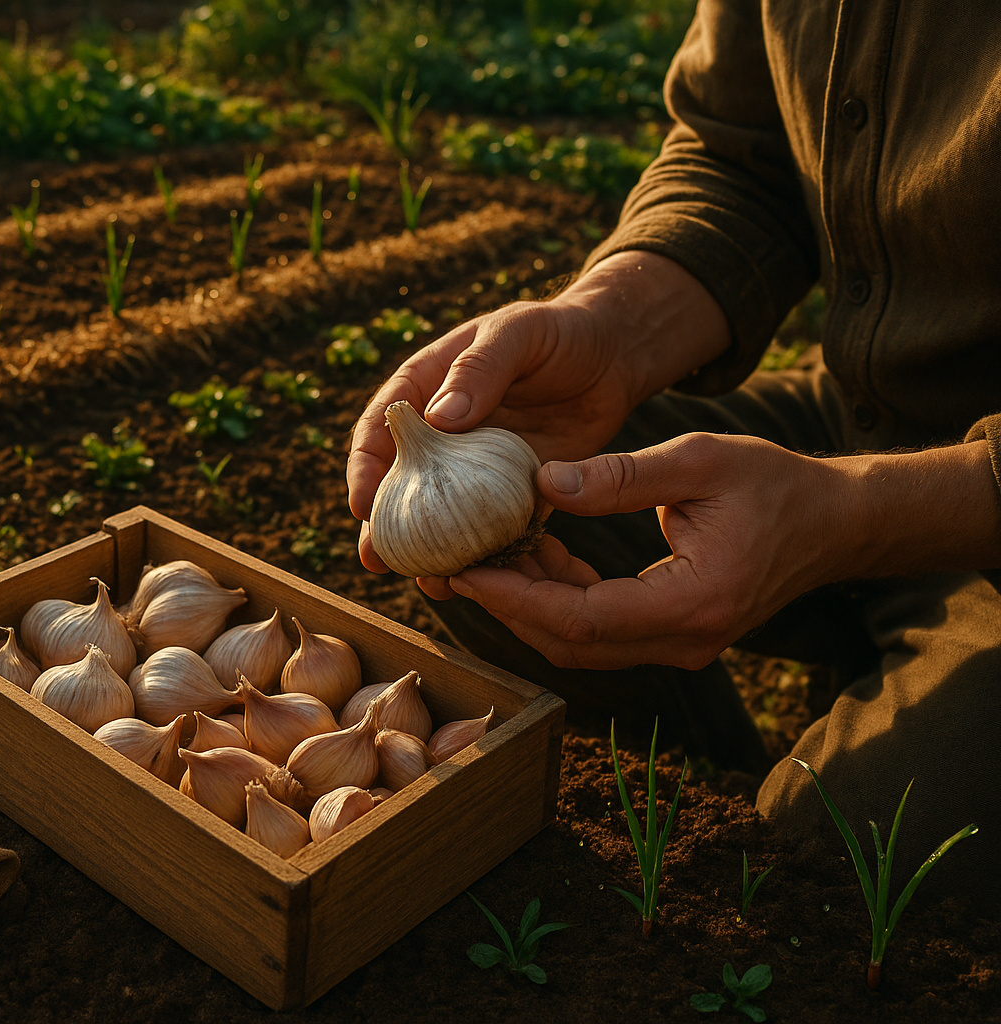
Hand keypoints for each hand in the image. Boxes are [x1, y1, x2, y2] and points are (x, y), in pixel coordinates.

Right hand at [347, 251, 731, 573]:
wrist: (613, 355)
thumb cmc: (556, 331)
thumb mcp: (516, 334)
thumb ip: (479, 370)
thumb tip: (438, 417)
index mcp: (426, 389)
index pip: (380, 429)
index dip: (366, 467)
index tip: (363, 503)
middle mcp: (442, 435)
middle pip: (401, 484)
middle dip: (385, 525)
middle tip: (376, 559)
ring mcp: (476, 470)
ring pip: (442, 516)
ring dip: (429, 551)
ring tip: (425, 581)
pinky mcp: (516, 494)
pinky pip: (494, 529)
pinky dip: (484, 555)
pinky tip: (481, 581)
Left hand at [439, 432, 844, 670]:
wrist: (835, 522)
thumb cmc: (774, 483)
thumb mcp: (699, 461)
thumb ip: (621, 476)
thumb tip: (544, 481)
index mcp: (691, 603)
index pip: (581, 619)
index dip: (514, 599)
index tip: (464, 571)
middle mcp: (684, 640)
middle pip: (570, 642)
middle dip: (506, 607)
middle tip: (452, 567)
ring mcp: (680, 644)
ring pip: (580, 643)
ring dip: (529, 604)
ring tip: (484, 555)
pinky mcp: (672, 634)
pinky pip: (600, 630)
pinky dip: (560, 600)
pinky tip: (537, 552)